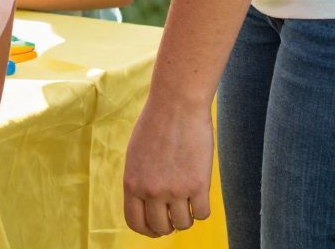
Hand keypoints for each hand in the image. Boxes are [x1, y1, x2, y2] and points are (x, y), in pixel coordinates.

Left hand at [122, 93, 214, 237]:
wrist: (176, 104)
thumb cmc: (156, 124)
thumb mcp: (136, 154)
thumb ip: (140, 180)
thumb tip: (147, 203)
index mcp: (131, 182)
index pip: (135, 222)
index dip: (148, 230)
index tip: (158, 228)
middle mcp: (150, 190)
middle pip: (161, 228)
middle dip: (169, 225)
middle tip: (176, 214)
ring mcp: (174, 189)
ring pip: (183, 224)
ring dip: (187, 217)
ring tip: (189, 201)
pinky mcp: (198, 185)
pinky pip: (202, 214)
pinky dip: (202, 210)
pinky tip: (201, 195)